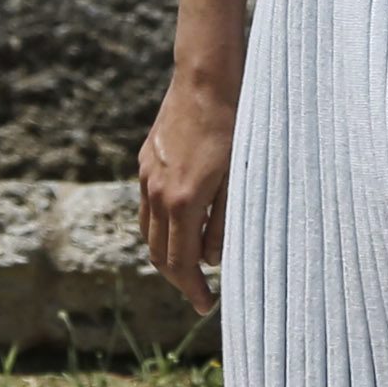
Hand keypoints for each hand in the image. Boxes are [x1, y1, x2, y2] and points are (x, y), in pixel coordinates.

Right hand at [137, 71, 236, 314]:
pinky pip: (147, 207)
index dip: (192, 290)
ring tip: (192, 264)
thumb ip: (226, 221)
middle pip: (159, 254)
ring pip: (149, 232)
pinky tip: (182, 226)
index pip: (180, 263)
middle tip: (201, 293)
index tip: (206, 306)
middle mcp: (158, 194)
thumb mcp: (241, 177)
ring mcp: (147, 177)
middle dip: (179, 279)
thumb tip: (212, 261)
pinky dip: (161, 226)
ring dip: (168, 253)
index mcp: (183, 202)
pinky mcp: (146, 162)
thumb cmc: (237, 125)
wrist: (206, 79)